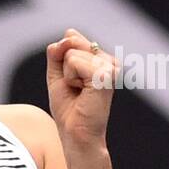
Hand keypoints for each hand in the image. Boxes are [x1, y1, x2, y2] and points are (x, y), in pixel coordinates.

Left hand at [46, 28, 118, 147]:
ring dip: (67, 74)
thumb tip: (68, 34)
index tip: (73, 81)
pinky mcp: (105, 74)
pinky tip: (82, 92)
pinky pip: (73, 61)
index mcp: (103, 60)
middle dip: (64, 67)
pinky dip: (70, 78)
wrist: (75, 134)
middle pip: (72, 42)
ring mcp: (110, 67)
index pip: (73, 38)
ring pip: (71, 52)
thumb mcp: (58, 74)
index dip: (63, 60)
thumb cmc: (68, 108)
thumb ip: (58, 52)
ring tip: (79, 91)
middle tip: (75, 88)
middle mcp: (110, 61)